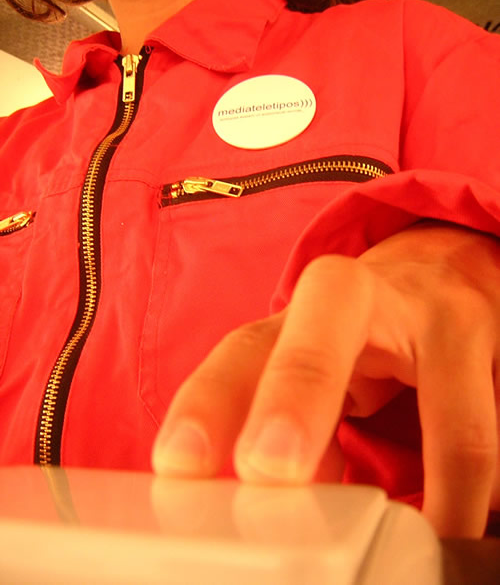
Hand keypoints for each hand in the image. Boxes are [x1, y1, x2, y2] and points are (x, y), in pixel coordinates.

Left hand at [152, 222, 499, 537]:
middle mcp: (361, 302)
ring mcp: (435, 318)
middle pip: (316, 338)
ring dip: (436, 485)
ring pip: (444, 408)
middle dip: (293, 399)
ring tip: (419, 542)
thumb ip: (294, 426)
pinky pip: (487, 427)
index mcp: (299, 315)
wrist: (438, 270)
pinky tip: (456, 520)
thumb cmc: (362, 330)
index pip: (243, 352)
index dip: (207, 404)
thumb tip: (274, 505)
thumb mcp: (319, 366)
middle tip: (267, 471)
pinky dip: (472, 488)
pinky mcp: (488, 341)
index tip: (179, 464)